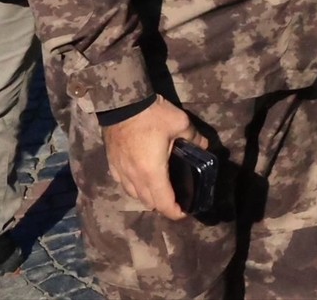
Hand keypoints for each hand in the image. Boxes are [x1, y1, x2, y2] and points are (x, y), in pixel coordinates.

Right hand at [102, 95, 201, 219]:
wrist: (122, 104)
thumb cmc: (152, 116)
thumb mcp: (180, 123)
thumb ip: (194, 137)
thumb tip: (204, 145)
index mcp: (152, 173)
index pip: (164, 203)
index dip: (175, 212)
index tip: (185, 212)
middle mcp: (134, 178)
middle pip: (148, 202)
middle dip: (163, 206)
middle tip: (176, 200)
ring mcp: (120, 172)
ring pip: (134, 195)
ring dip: (147, 197)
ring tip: (159, 190)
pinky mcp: (112, 164)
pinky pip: (123, 184)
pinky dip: (134, 187)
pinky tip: (140, 178)